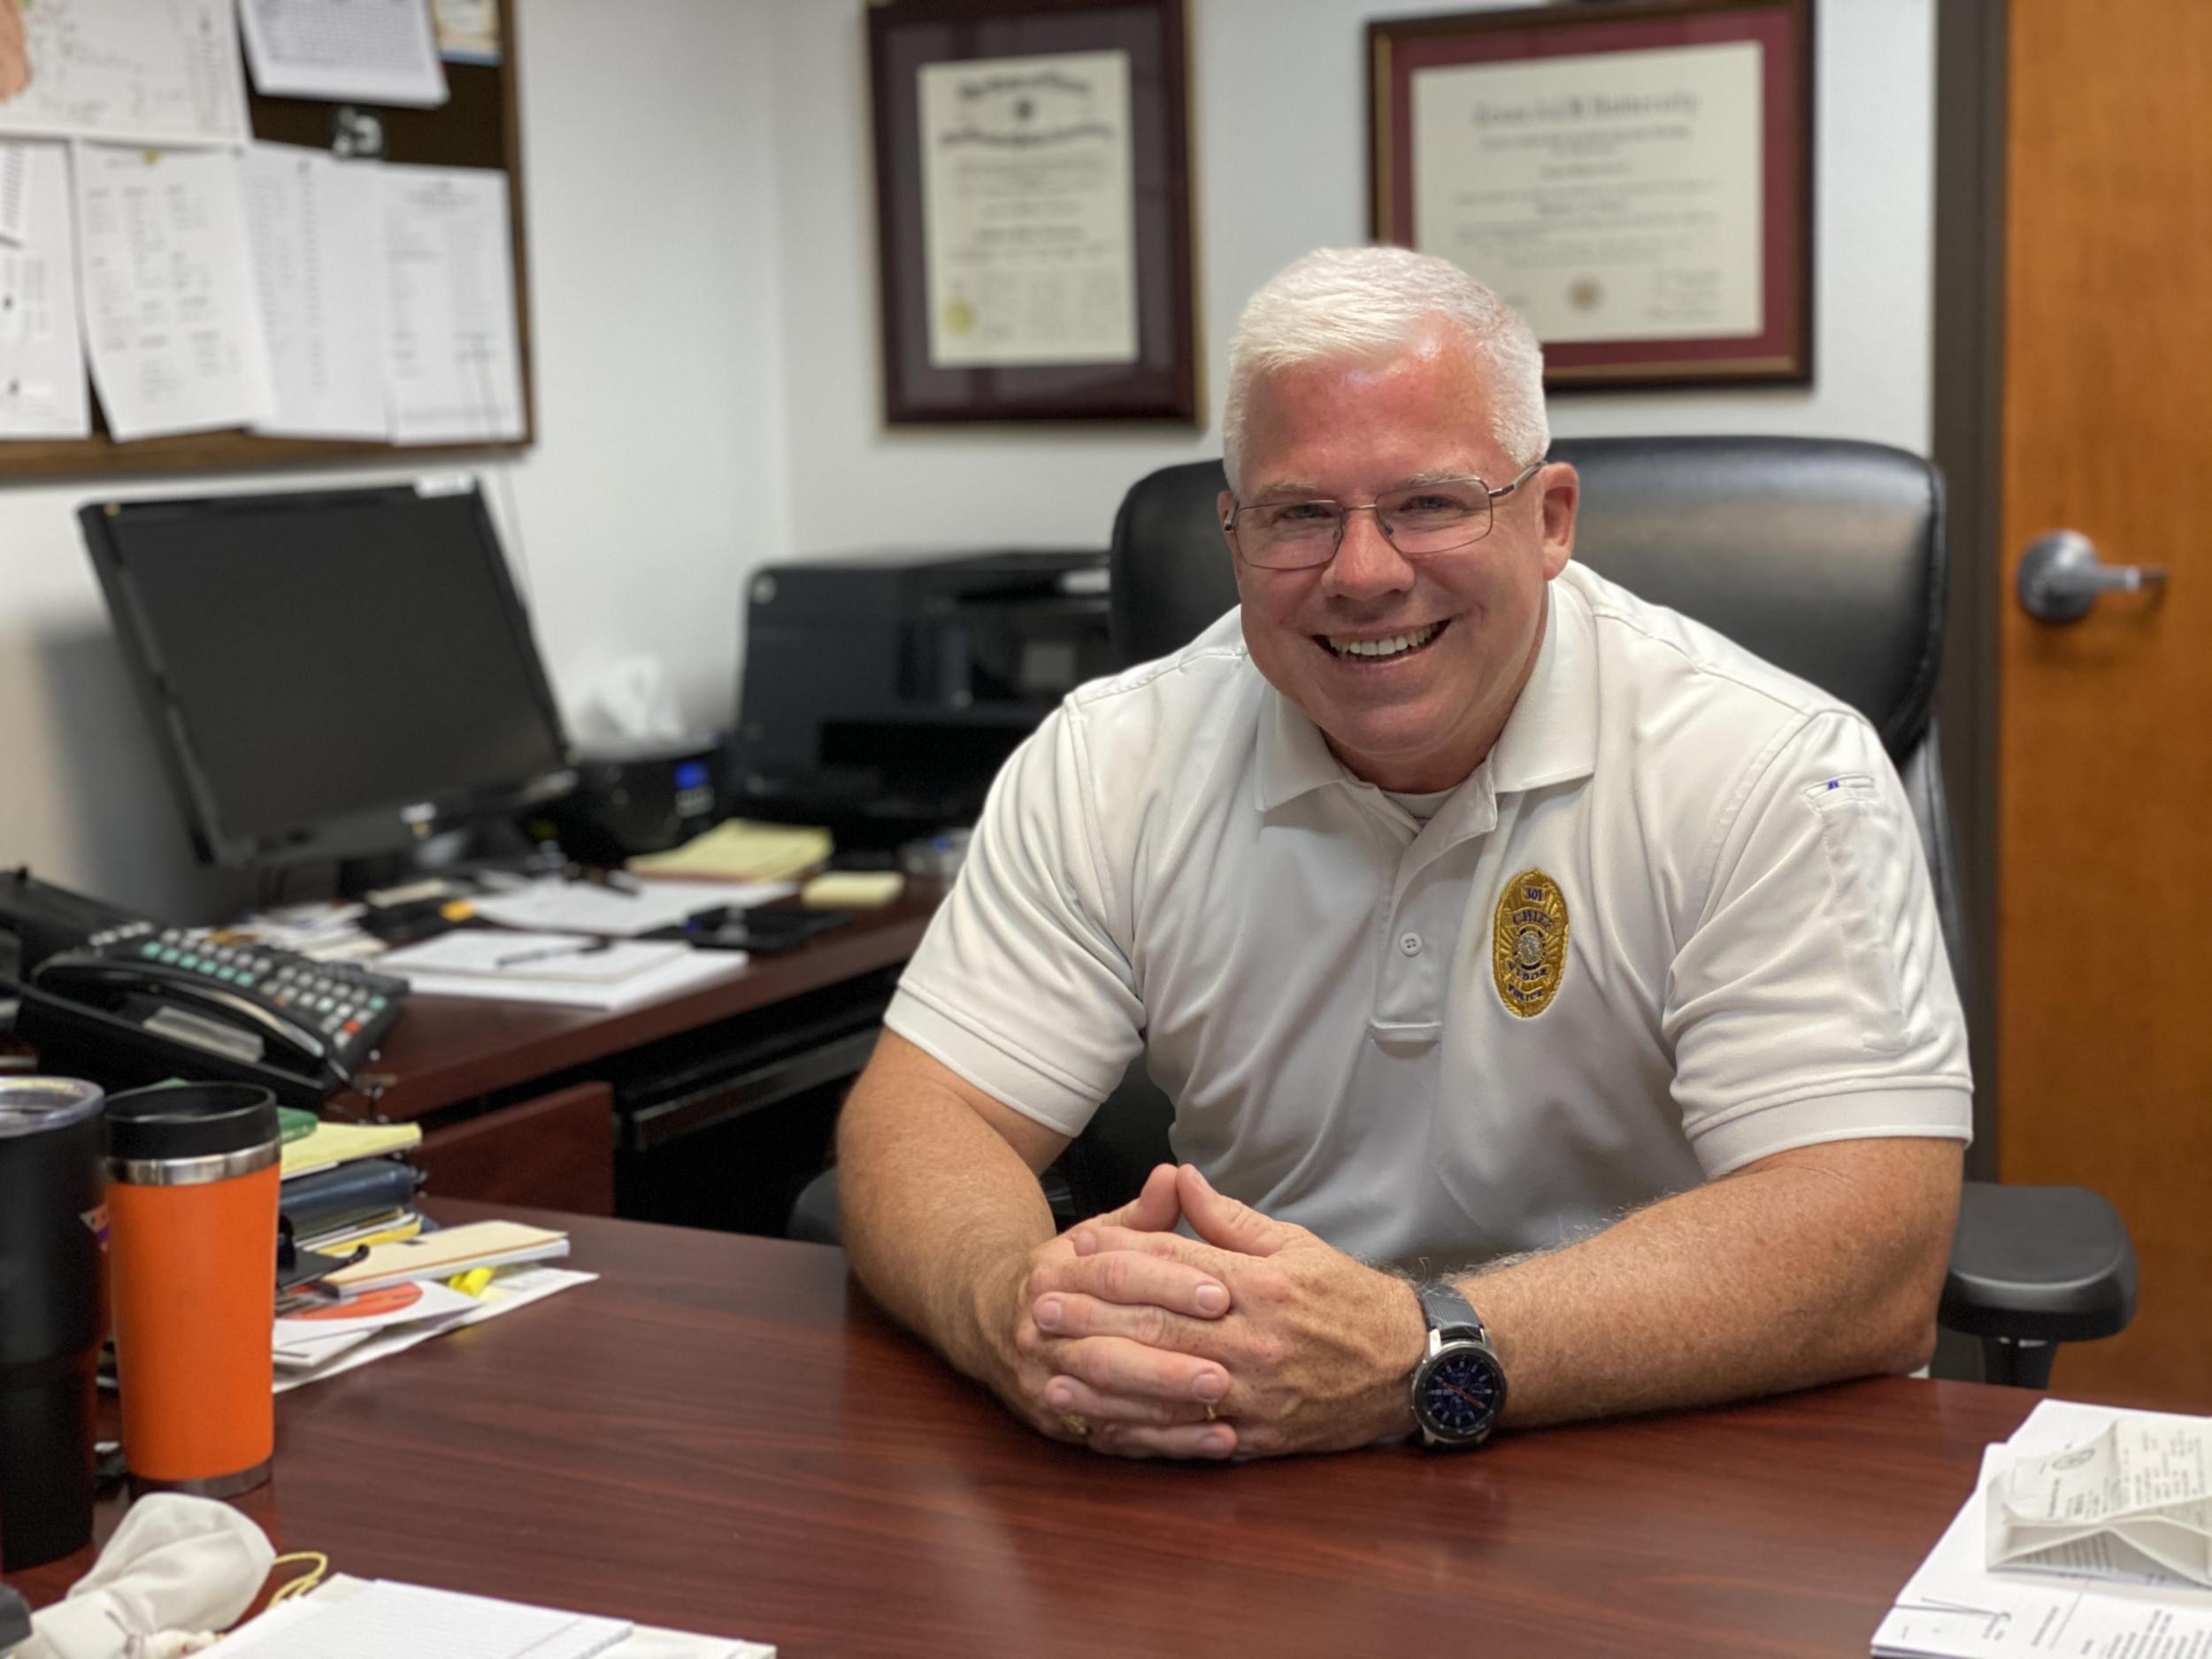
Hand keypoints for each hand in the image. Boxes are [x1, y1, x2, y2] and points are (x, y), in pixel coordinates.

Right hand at [990, 1164, 1242, 1459]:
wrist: (993, 1323)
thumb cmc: (1070, 1276)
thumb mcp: (1099, 1237)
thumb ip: (1144, 1215)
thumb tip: (1176, 1175)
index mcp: (1055, 1272)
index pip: (1116, 1276)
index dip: (1169, 1284)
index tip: (1222, 1295)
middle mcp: (1041, 1329)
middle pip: (1108, 1347)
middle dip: (1169, 1363)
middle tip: (1227, 1372)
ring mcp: (1045, 1379)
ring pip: (1110, 1397)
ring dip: (1169, 1408)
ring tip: (1225, 1410)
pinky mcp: (1060, 1422)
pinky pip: (1117, 1437)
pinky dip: (1168, 1443)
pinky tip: (1216, 1441)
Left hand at [1031, 1166, 1425, 1457]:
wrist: (1406, 1367)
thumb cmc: (1346, 1299)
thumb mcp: (1295, 1245)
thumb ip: (1230, 1218)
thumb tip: (1181, 1179)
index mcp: (1263, 1285)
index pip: (1178, 1265)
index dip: (1122, 1254)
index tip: (1076, 1248)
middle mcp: (1254, 1340)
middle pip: (1159, 1326)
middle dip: (1093, 1318)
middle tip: (1040, 1308)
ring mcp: (1255, 1394)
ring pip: (1166, 1388)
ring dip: (1103, 1385)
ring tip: (1052, 1376)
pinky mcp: (1258, 1436)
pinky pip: (1191, 1438)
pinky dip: (1143, 1436)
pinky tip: (1103, 1429)